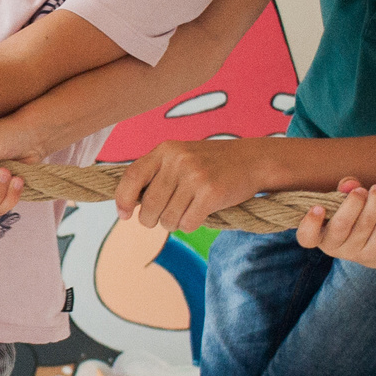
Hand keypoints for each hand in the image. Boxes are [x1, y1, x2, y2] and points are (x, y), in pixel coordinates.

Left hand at [114, 138, 265, 231]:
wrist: (252, 160)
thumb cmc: (210, 164)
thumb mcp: (180, 157)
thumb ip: (155, 173)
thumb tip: (126, 204)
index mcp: (166, 149)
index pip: (131, 177)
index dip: (123, 200)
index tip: (124, 215)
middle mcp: (178, 160)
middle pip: (149, 206)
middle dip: (152, 220)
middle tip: (165, 217)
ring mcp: (195, 176)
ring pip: (167, 219)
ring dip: (174, 223)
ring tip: (186, 211)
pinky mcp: (211, 193)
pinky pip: (187, 224)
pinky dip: (191, 225)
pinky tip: (200, 213)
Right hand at [296, 182, 375, 269]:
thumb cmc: (356, 218)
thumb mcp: (346, 204)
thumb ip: (344, 192)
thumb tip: (348, 184)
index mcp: (320, 234)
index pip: (306, 237)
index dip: (310, 225)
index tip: (318, 208)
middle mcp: (333, 247)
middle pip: (340, 226)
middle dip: (352, 204)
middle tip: (361, 191)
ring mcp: (354, 253)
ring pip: (364, 226)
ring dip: (374, 203)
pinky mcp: (374, 254)